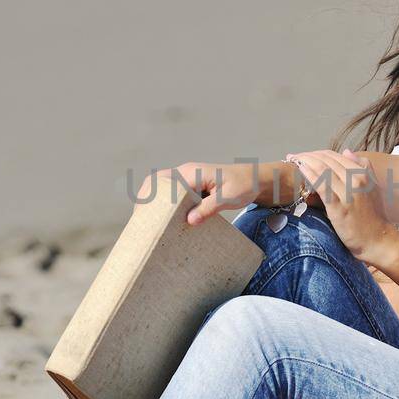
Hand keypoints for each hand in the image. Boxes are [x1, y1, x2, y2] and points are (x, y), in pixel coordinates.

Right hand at [140, 161, 263, 225]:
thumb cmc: (244, 185)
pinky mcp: (193, 188)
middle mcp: (186, 173)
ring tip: (151, 225)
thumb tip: (190, 221)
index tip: (143, 214)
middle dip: (147, 201)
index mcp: (192, 173)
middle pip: (157, 184)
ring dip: (157, 205)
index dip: (149, 196)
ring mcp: (188, 180)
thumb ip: (209, 208)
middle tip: (142, 223)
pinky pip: (175, 196)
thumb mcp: (229, 197)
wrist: (256, 179)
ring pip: (164, 190)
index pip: (162, 182)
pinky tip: (168, 222)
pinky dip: (168, 207)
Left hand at [287, 149, 398, 264]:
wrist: (377, 240)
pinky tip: (300, 169)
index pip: (335, 156)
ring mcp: (348, 192)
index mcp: (362, 173)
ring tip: (291, 160)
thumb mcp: (373, 187)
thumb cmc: (374, 216)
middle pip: (327, 160)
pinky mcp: (339, 206)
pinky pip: (322, 185)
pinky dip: (310, 174)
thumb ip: (363, 168)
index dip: (317, 153)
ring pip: (323, 169)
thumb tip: (347, 151)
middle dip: (307, 155)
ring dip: (305, 161)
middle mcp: (356, 179)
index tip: (303, 154)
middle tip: (292, 156)